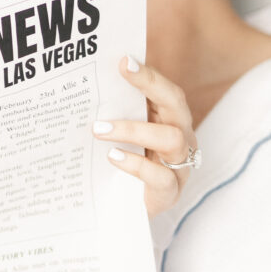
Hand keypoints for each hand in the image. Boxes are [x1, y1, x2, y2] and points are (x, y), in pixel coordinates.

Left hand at [93, 56, 197, 217]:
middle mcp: (181, 137)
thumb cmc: (125, 163)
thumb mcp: (122, 134)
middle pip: (177, 105)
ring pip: (171, 138)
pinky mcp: (170, 192)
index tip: (124, 60)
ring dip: (133, 129)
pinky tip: (112, 157)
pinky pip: (161, 176)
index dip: (149, 75)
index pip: (166, 91)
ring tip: (99, 129)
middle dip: (149, 86)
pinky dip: (135, 164)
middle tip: (117, 78)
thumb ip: (117, 111)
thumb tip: (91, 84)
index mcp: (169, 120)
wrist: (126, 210)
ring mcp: (180, 165)